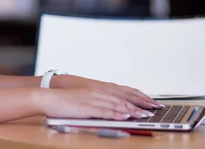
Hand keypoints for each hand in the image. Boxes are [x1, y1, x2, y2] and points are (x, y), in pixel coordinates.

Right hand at [35, 86, 155, 120]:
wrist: (50, 98)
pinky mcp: (88, 107)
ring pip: (117, 104)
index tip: (151, 102)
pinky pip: (104, 111)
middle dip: (140, 103)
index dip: (139, 96)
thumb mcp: (86, 98)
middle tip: (154, 108)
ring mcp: (93, 99)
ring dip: (132, 110)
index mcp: (100, 89)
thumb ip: (100, 101)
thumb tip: (114, 109)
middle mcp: (99, 92)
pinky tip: (125, 117)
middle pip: (124, 97)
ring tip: (144, 115)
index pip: (124, 92)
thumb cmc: (67, 101)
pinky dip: (116, 114)